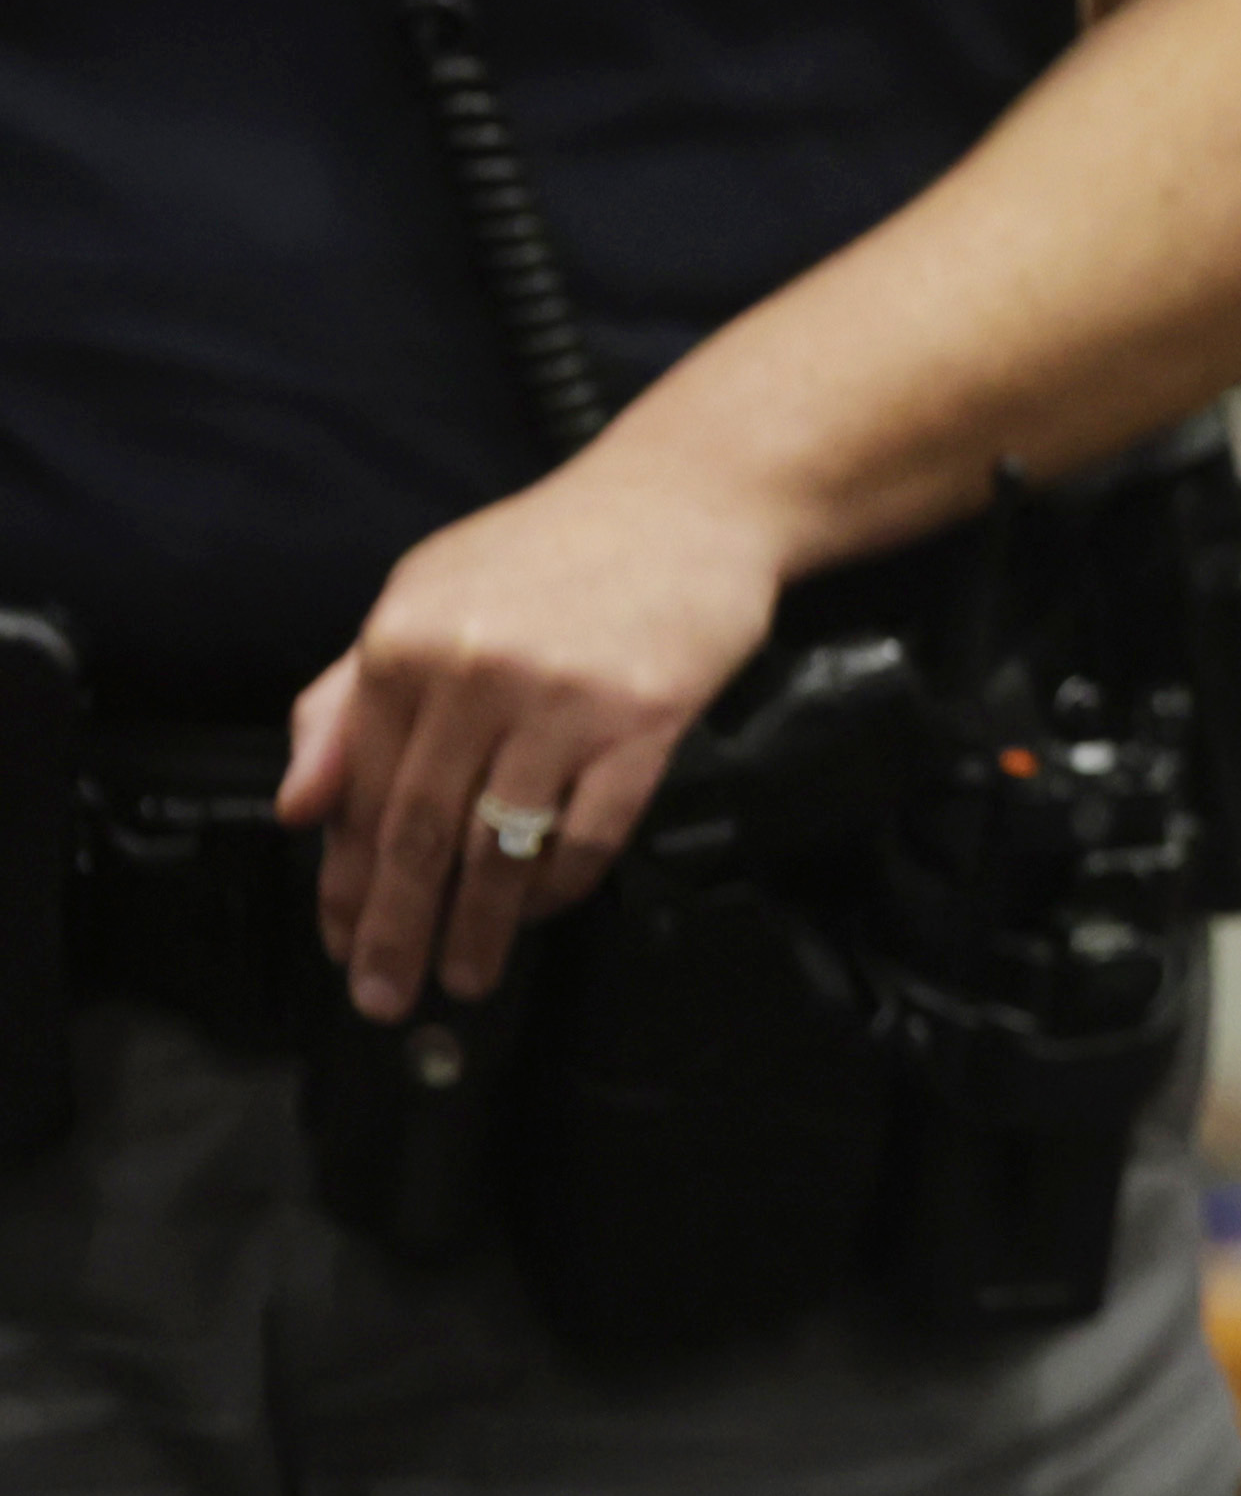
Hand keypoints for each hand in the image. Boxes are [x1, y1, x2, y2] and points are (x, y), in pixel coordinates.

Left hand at [280, 444, 792, 1019]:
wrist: (685, 501)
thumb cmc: (555, 550)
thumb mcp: (421, 595)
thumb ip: (349, 698)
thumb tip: (299, 803)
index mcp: (405, 646)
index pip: (360, 793)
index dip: (346, 884)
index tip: (339, 943)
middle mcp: (475, 675)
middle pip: (420, 837)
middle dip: (396, 931)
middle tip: (384, 994)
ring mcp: (563, 702)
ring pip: (501, 847)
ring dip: (479, 930)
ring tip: (465, 978)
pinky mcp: (644, 722)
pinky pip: (591, 831)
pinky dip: (561, 886)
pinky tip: (545, 911)